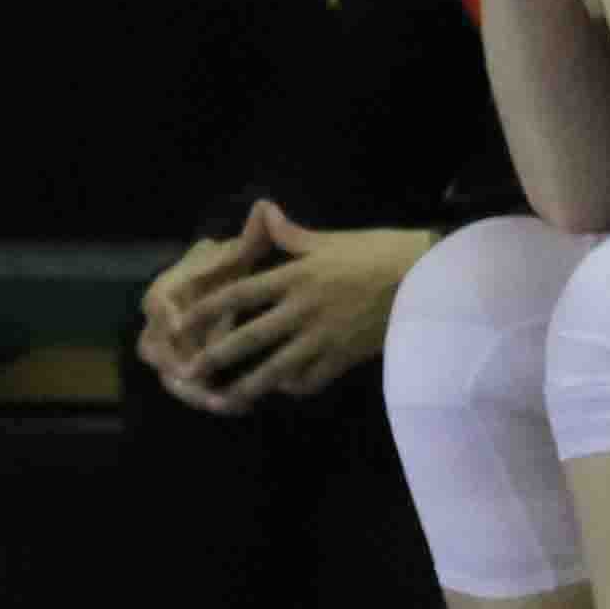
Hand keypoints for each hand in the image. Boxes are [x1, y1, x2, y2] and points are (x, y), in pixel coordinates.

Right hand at [139, 205, 276, 386]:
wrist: (228, 287)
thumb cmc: (232, 269)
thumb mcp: (243, 252)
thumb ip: (252, 236)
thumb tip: (264, 208)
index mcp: (169, 288)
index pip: (157, 302)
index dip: (167, 314)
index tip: (182, 326)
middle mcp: (162, 322)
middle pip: (153, 348)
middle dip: (173, 363)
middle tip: (194, 376)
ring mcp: (171, 349)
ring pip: (170, 375)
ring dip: (194, 391)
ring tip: (224, 402)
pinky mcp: (186, 370)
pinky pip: (191, 389)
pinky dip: (210, 398)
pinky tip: (238, 405)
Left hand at [176, 210, 428, 410]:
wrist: (427, 279)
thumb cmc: (380, 251)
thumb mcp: (332, 239)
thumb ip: (291, 234)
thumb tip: (262, 210)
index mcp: (296, 276)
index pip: (241, 292)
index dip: (208, 307)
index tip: (182, 319)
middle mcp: (303, 309)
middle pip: (251, 337)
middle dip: (217, 355)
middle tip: (190, 372)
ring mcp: (324, 337)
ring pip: (278, 368)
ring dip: (249, 384)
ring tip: (227, 398)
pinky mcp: (346, 357)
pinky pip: (313, 379)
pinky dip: (296, 387)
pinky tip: (286, 390)